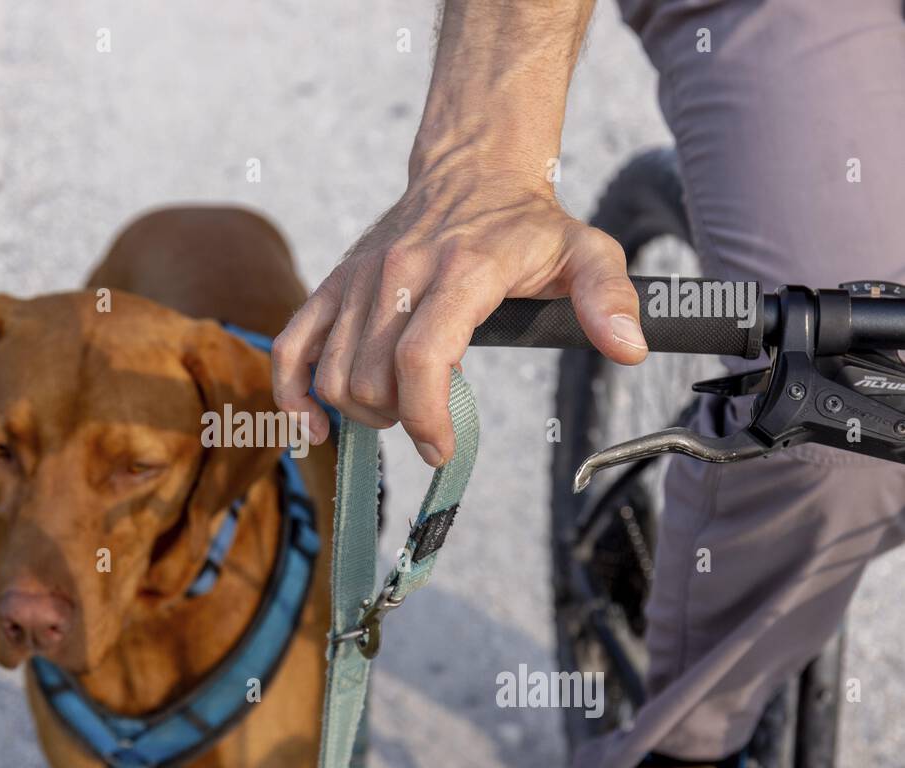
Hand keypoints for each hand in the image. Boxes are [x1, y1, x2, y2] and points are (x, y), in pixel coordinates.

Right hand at [272, 158, 644, 466]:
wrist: (471, 168)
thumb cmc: (527, 223)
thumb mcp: (587, 250)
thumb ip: (610, 297)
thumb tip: (628, 349)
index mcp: (459, 271)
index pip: (421, 359)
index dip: (426, 418)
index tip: (441, 447)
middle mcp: (398, 274)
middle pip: (373, 379)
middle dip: (400, 420)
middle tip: (429, 420)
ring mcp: (358, 279)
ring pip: (333, 374)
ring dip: (359, 411)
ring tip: (395, 408)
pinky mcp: (332, 284)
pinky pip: (290, 347)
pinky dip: (294, 394)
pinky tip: (315, 424)